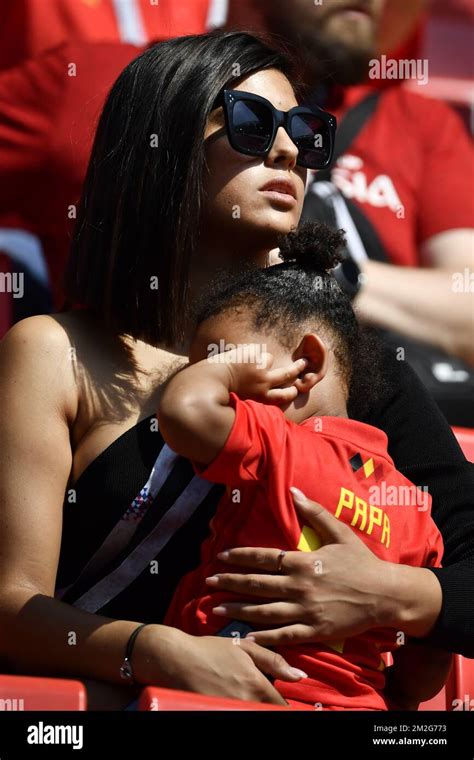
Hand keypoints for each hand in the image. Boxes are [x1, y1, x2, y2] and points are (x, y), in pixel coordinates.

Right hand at [134, 625, 306, 704]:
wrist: (174, 659)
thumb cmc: (209, 649)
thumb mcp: (244, 647)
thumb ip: (274, 661)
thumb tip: (300, 676)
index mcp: (256, 685)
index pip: (281, 705)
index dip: (282, 704)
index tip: (279, 700)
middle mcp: (245, 701)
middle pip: (266, 712)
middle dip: (267, 705)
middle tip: (258, 695)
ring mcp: (228, 709)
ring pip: (251, 713)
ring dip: (252, 706)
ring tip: (243, 694)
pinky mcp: (213, 713)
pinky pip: (232, 714)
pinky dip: (236, 709)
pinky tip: (231, 699)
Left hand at [205, 488, 399, 645]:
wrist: (385, 594)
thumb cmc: (361, 561)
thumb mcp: (339, 532)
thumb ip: (314, 512)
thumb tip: (293, 491)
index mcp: (303, 562)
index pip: (263, 557)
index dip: (240, 556)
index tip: (221, 556)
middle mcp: (299, 587)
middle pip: (257, 585)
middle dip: (230, 583)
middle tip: (208, 583)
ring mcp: (305, 611)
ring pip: (264, 611)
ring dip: (238, 610)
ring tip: (216, 609)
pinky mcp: (314, 631)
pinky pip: (284, 635)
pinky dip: (263, 638)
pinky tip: (246, 638)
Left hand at [210, 345, 306, 405]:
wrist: (207, 384)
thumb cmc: (218, 398)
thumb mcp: (240, 405)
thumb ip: (251, 402)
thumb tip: (255, 402)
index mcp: (262, 399)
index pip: (284, 396)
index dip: (291, 392)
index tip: (295, 388)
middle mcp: (265, 384)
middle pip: (288, 374)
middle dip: (297, 368)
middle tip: (303, 363)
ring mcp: (259, 368)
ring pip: (269, 359)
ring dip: (261, 359)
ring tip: (248, 360)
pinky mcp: (252, 355)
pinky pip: (254, 350)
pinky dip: (248, 353)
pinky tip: (236, 357)